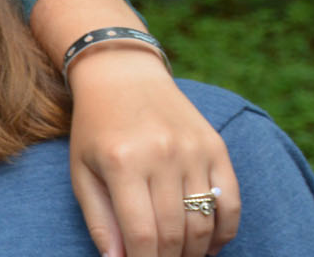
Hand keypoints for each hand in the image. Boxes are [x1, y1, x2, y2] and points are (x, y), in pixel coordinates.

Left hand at [67, 47, 240, 256]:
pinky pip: (231, 201)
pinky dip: (224, 232)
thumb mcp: (82, 172)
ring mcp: (194, 150)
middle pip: (176, 233)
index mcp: (122, 163)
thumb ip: (99, 220)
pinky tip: (209, 246)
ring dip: (195, 251)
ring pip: (205, 222)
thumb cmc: (96, 129)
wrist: (123, 75)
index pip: (142, 234)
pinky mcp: (216, 146)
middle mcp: (162, 155)